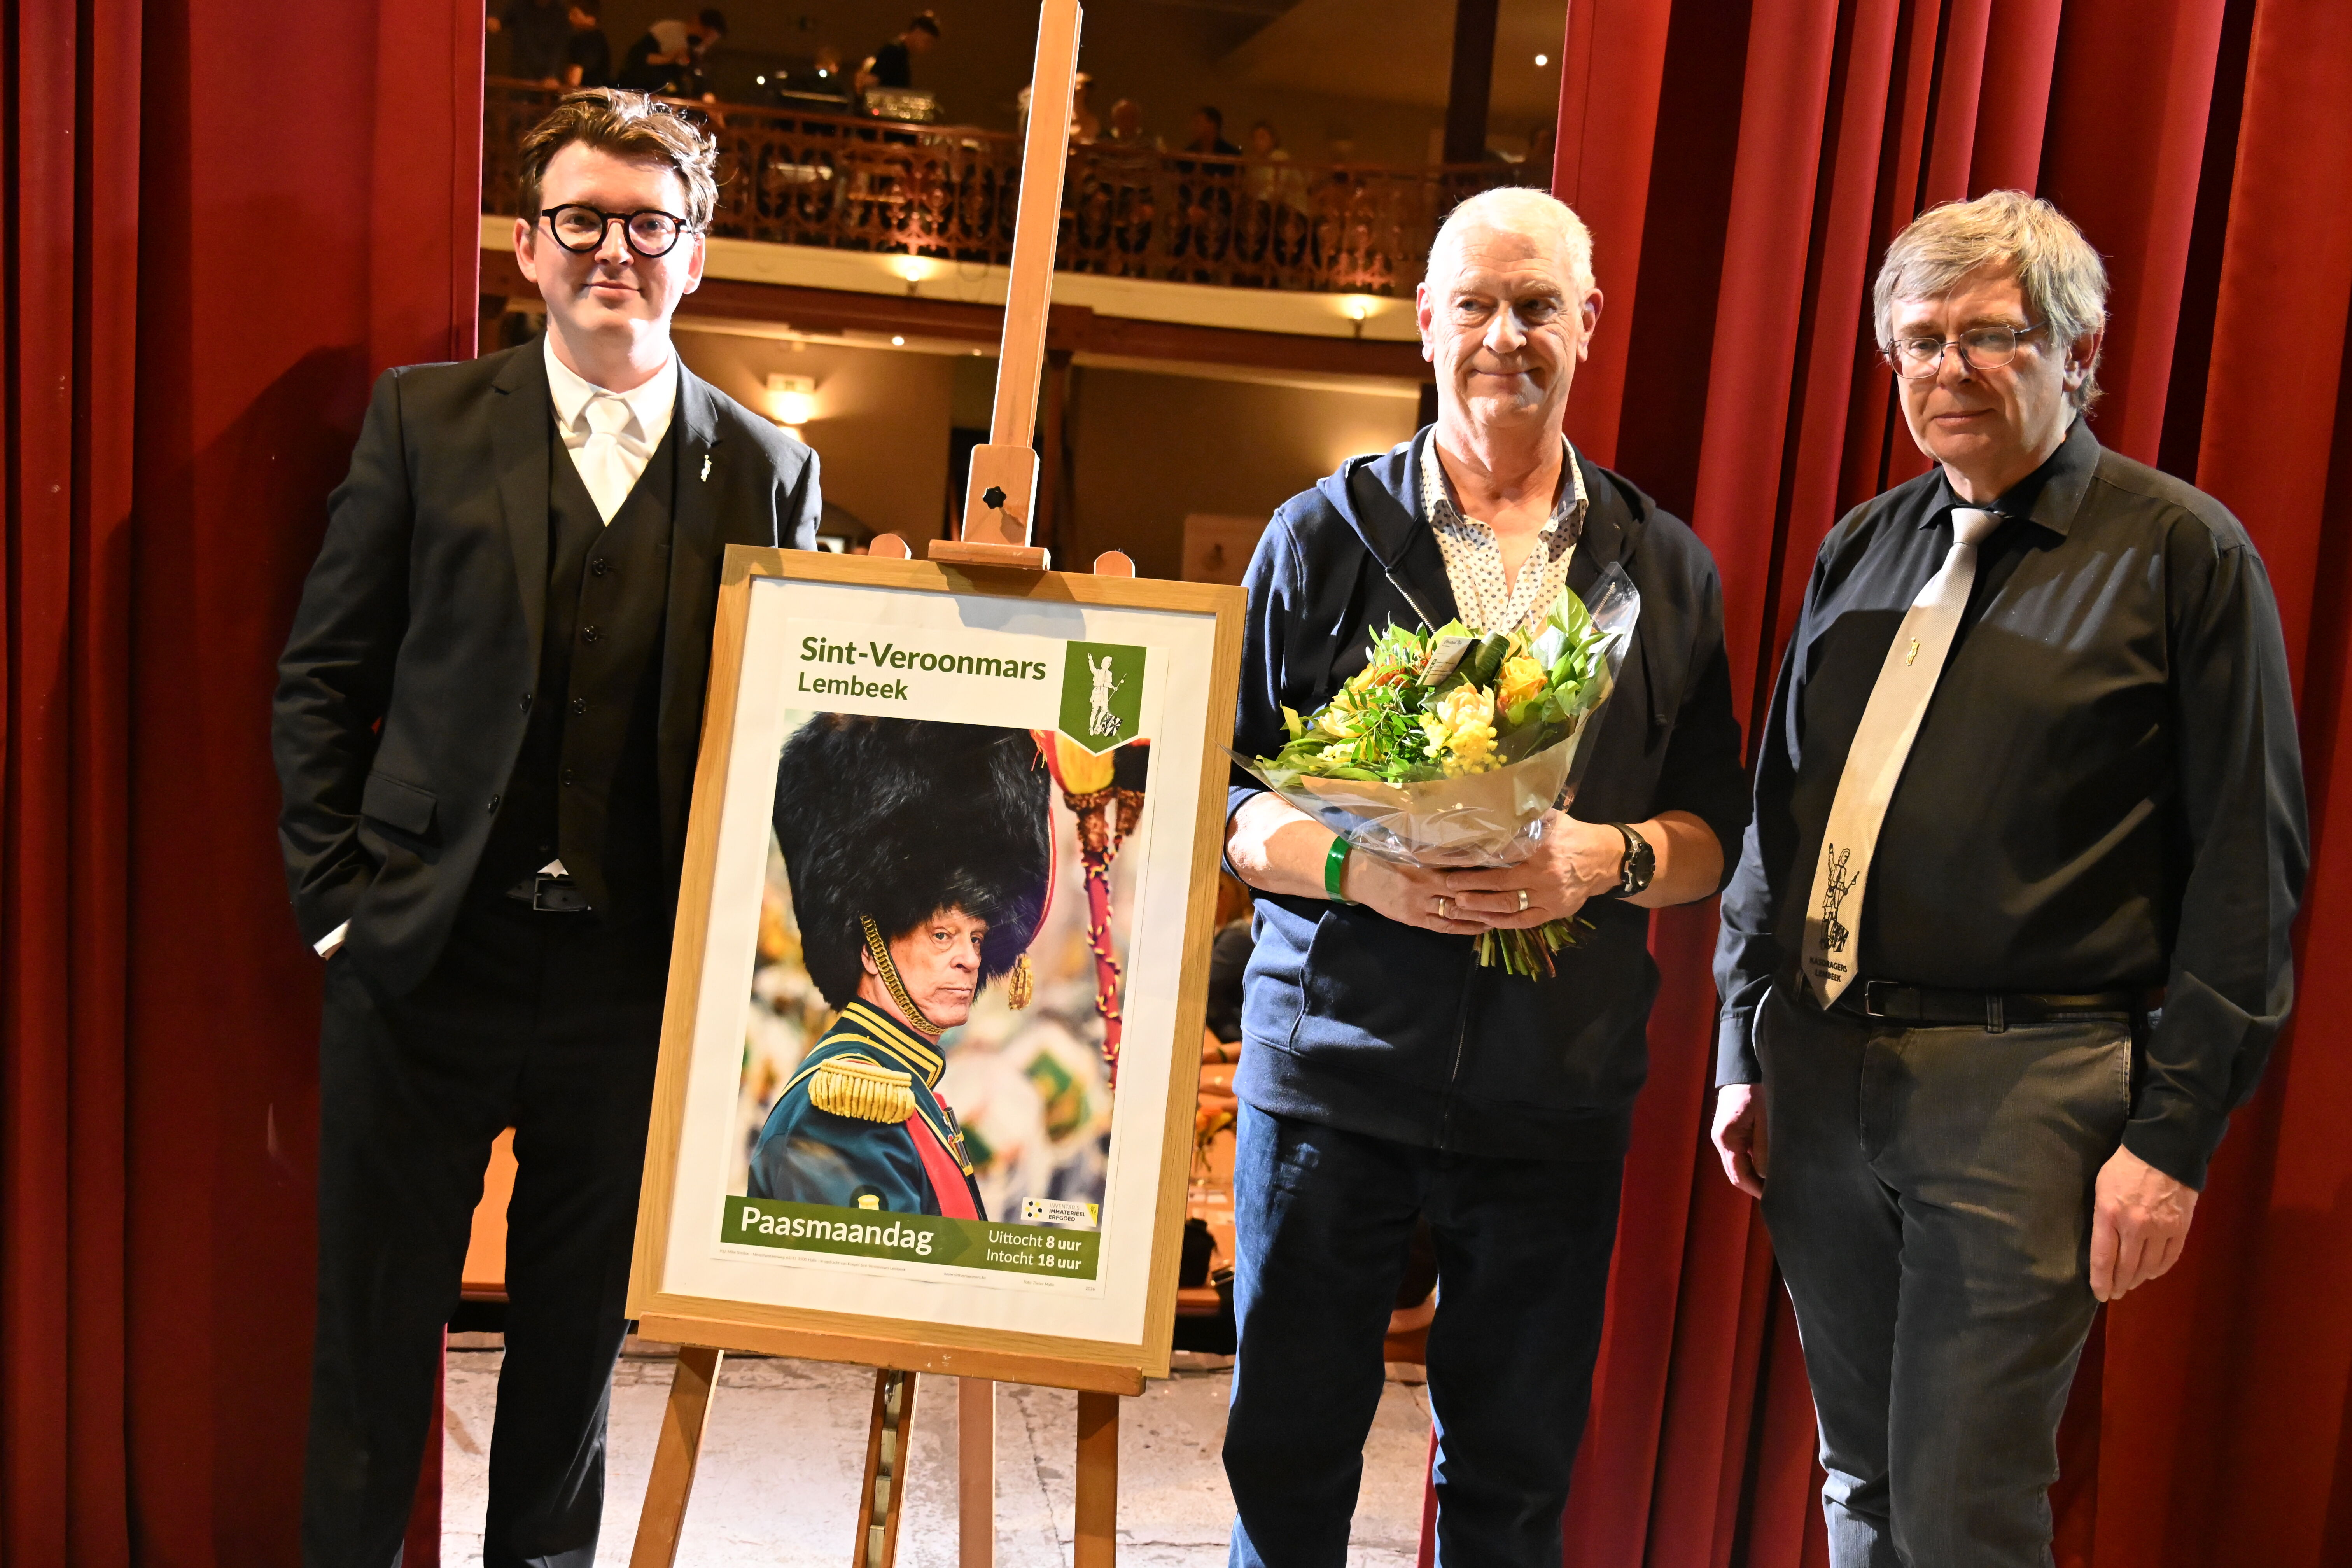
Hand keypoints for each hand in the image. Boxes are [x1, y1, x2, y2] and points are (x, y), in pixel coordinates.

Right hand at [1343, 852, 1493, 937]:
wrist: (1356, 874)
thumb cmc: (1385, 855)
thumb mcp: (1408, 845)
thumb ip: (1435, 847)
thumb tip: (1469, 842)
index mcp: (1422, 860)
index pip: (1458, 862)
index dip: (1482, 865)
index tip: (1505, 863)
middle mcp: (1422, 882)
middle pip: (1462, 888)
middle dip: (1487, 891)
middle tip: (1513, 890)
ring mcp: (1418, 903)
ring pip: (1456, 910)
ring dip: (1481, 912)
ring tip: (1505, 911)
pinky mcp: (1414, 919)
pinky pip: (1444, 926)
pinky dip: (1465, 927)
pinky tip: (1483, 926)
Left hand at [1438, 811, 1621, 928]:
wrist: (1605, 859)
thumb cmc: (1572, 835)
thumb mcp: (1551, 818)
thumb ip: (1525, 816)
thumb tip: (1494, 805)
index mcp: (1541, 848)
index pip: (1502, 855)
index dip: (1476, 860)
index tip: (1454, 860)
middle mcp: (1544, 874)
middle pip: (1500, 883)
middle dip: (1471, 886)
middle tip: (1448, 886)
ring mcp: (1550, 896)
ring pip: (1509, 905)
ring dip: (1481, 906)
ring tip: (1459, 904)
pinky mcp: (1555, 911)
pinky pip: (1525, 921)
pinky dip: (1503, 922)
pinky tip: (1485, 920)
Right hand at [1711, 1083, 1767, 1197]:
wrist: (1742, 1072)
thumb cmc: (1756, 1092)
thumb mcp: (1765, 1120)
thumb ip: (1764, 1149)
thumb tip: (1765, 1176)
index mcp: (1727, 1139)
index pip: (1740, 1175)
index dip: (1756, 1189)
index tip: (1774, 1198)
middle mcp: (1720, 1140)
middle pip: (1735, 1174)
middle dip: (1753, 1186)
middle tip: (1775, 1195)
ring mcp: (1722, 1137)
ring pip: (1736, 1166)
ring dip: (1752, 1176)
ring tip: (1773, 1184)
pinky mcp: (1727, 1132)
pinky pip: (1737, 1155)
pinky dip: (1750, 1165)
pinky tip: (1765, 1167)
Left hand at [2089, 1145, 2197, 1301]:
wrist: (2163, 1150)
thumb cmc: (2124, 1167)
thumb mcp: (2101, 1188)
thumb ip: (2102, 1218)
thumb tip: (2104, 1245)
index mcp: (2109, 1214)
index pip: (2103, 1259)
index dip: (2101, 1281)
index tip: (2100, 1294)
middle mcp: (2135, 1226)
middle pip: (2126, 1267)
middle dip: (2119, 1284)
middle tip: (2114, 1293)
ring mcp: (2160, 1228)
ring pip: (2148, 1266)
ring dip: (2138, 1279)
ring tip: (2130, 1284)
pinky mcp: (2180, 1227)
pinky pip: (2169, 1257)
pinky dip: (2159, 1269)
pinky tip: (2152, 1273)